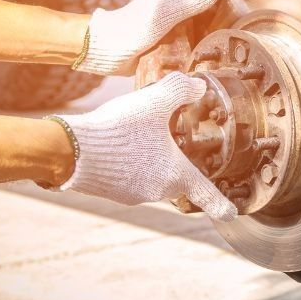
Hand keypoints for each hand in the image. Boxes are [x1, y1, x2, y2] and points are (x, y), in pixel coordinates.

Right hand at [52, 72, 237, 220]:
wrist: (70, 150)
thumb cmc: (118, 129)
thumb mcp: (155, 101)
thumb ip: (181, 90)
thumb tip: (200, 86)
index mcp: (176, 175)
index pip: (206, 194)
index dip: (220, 204)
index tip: (231, 213)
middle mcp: (157, 190)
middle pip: (177, 179)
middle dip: (176, 164)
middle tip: (168, 140)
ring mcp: (132, 195)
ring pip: (151, 177)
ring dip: (150, 162)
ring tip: (137, 137)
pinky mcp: (111, 193)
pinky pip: (129, 179)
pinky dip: (130, 165)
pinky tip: (118, 146)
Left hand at [74, 0, 229, 75]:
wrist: (103, 52)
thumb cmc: (128, 30)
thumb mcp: (162, 14)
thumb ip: (190, 1)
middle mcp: (178, 8)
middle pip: (211, 2)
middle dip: (229, 8)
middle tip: (249, 22)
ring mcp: (174, 26)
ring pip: (204, 23)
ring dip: (219, 29)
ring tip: (237, 41)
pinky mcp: (170, 44)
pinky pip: (194, 42)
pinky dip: (206, 45)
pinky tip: (215, 56)